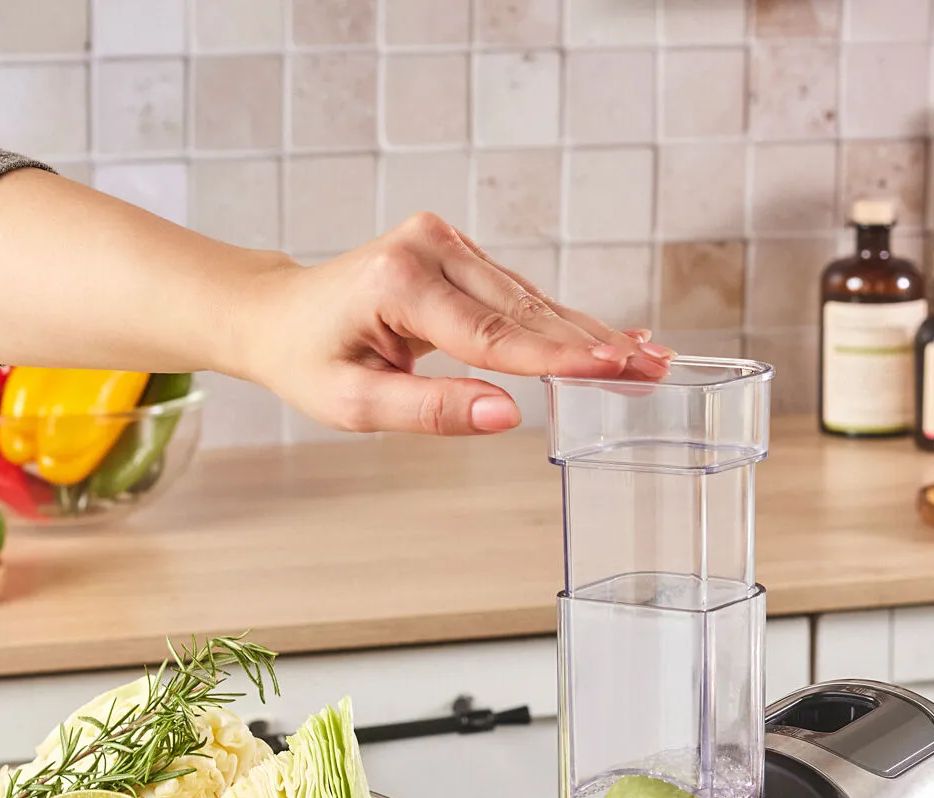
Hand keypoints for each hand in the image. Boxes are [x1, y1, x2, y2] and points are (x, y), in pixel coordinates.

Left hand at [238, 213, 674, 435]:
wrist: (277, 314)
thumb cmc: (307, 361)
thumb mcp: (354, 404)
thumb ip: (431, 411)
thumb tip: (506, 418)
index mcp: (399, 282)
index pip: (493, 334)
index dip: (557, 359)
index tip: (612, 369)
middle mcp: (429, 248)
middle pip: (525, 312)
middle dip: (593, 345)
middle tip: (656, 371)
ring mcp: (446, 242)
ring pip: (532, 301)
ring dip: (590, 334)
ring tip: (648, 360)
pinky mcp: (458, 252)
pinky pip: (520, 296)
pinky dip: (564, 324)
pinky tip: (610, 341)